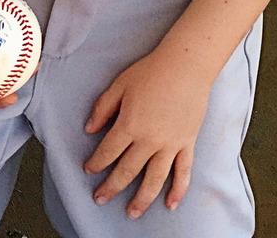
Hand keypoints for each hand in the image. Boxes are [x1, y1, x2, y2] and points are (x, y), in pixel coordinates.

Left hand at [83, 49, 209, 218]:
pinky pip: (183, 172)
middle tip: (100, 198)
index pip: (108, 152)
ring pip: (154, 179)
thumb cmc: (152, 71)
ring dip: (141, 199)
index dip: (96, 163)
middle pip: (127, 171)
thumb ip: (103, 108)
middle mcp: (149, 140)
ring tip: (132, 213)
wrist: (186, 65)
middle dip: (111, 187)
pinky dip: (178, 191)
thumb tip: (89, 129)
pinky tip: (170, 205)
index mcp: (129, 124)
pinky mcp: (187, 143)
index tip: (89, 170)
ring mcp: (170, 144)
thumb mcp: (120, 84)